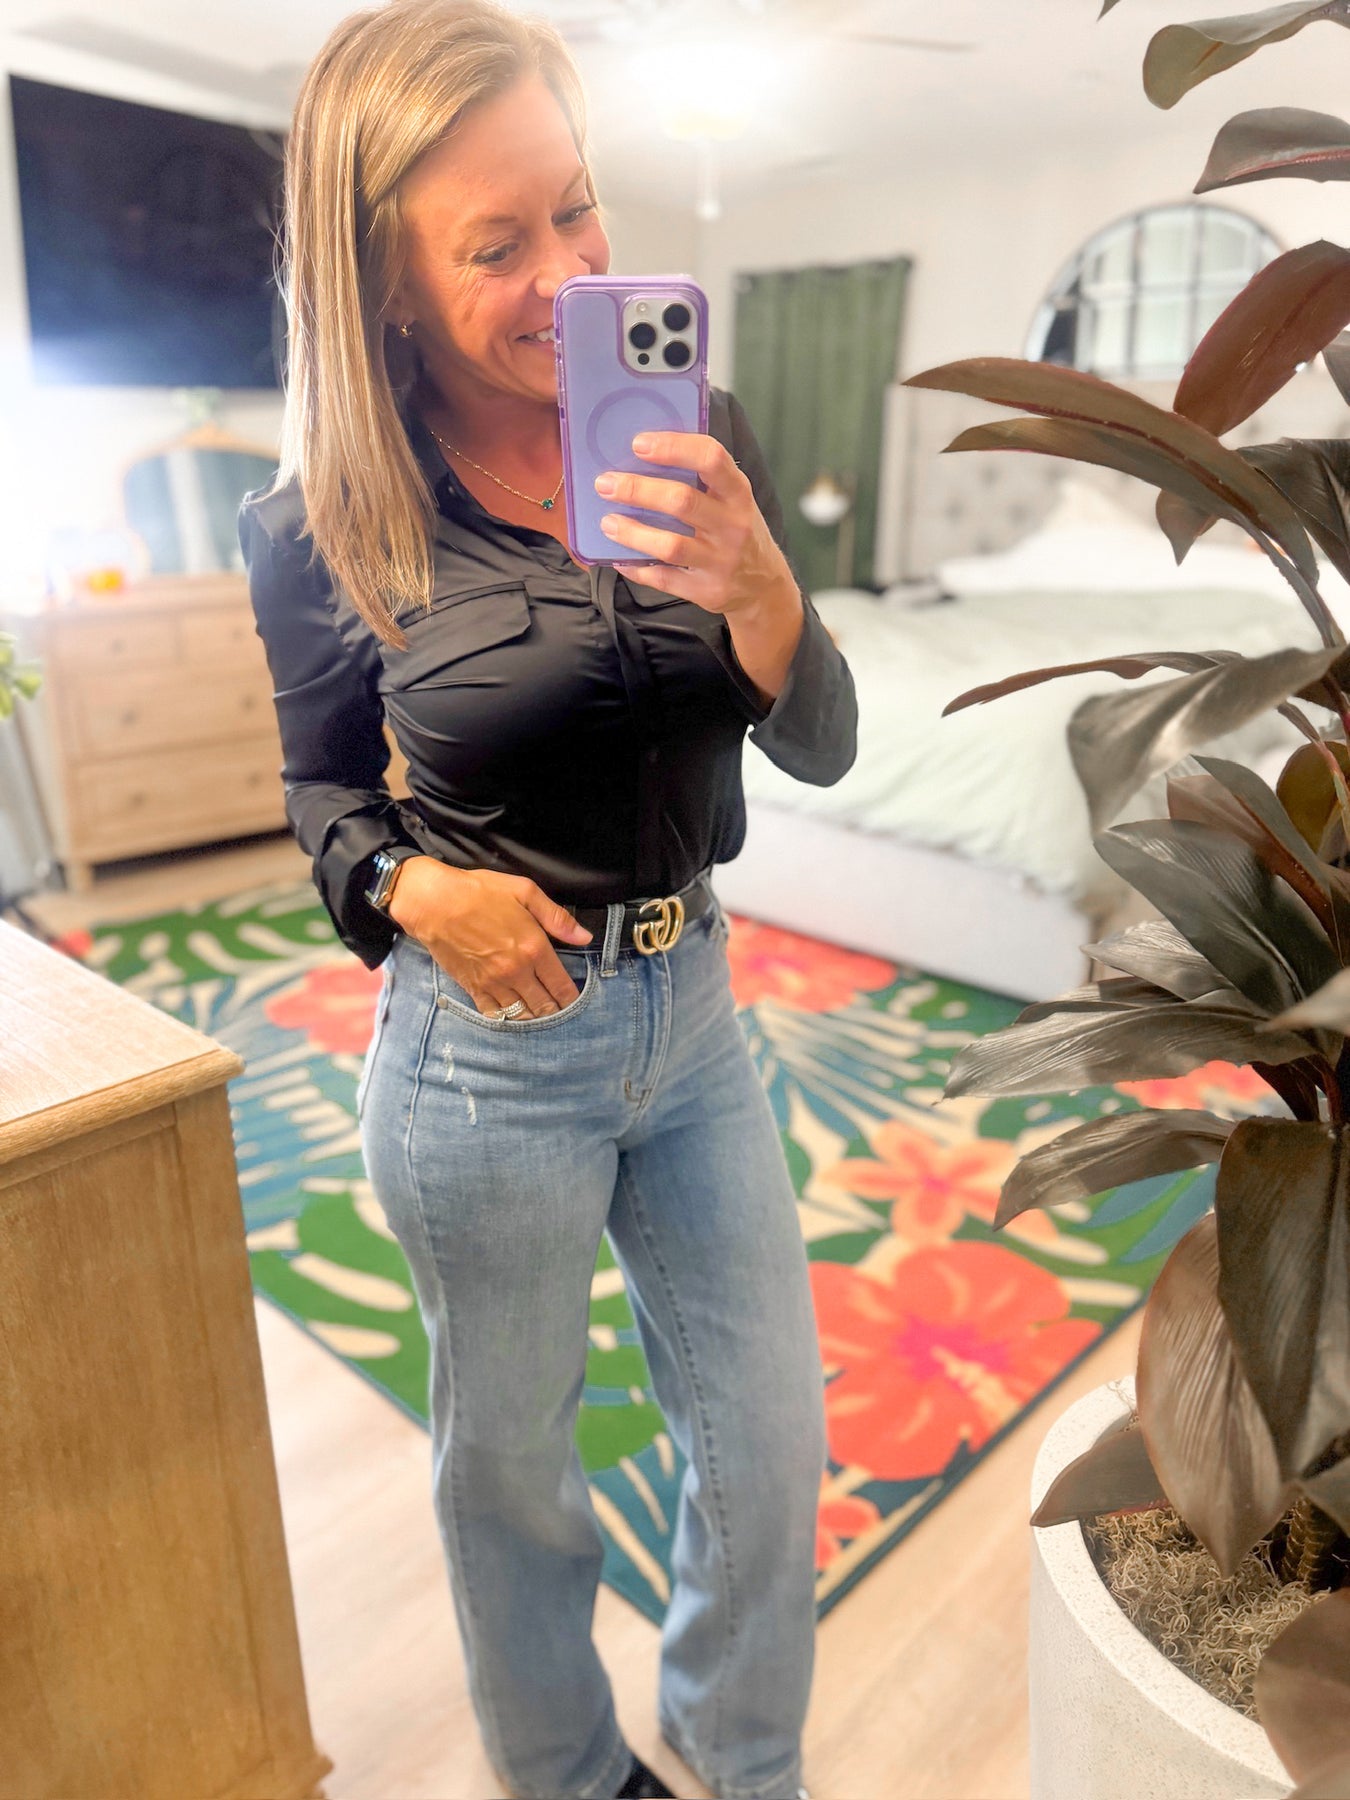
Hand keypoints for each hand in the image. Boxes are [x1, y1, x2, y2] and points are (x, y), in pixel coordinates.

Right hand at [388, 859, 593, 1016]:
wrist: (434, 902)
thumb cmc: (479, 892)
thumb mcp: (524, 892)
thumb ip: (557, 917)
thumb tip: (585, 937)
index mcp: (534, 948)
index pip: (561, 986)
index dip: (572, 998)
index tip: (576, 1001)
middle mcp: (516, 972)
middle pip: (544, 1006)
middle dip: (555, 1011)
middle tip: (561, 1011)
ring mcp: (493, 983)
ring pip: (521, 1014)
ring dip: (533, 1017)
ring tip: (540, 1015)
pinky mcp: (472, 988)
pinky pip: (494, 1014)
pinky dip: (506, 1018)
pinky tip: (513, 1015)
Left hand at [596, 432, 798, 618]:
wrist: (764, 587)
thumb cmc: (737, 531)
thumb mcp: (733, 500)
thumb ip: (702, 479)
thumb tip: (643, 455)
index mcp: (738, 493)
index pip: (711, 459)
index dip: (674, 447)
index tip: (639, 443)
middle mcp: (733, 526)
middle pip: (682, 501)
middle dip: (638, 490)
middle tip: (606, 483)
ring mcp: (721, 561)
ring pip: (670, 545)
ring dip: (633, 532)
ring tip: (608, 522)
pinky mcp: (707, 591)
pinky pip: (664, 579)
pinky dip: (637, 569)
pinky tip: (619, 558)